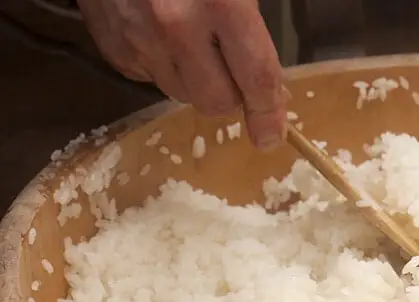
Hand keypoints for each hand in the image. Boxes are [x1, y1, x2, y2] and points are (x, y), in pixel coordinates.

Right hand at [77, 0, 287, 149]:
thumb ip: (252, 27)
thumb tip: (271, 86)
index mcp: (221, 3)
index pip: (256, 80)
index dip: (269, 114)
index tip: (272, 136)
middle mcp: (176, 27)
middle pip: (215, 102)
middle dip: (231, 96)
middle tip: (234, 74)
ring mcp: (138, 36)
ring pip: (180, 94)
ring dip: (195, 81)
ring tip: (194, 44)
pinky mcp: (110, 43)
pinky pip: (147, 78)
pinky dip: (162, 67)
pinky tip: (161, 36)